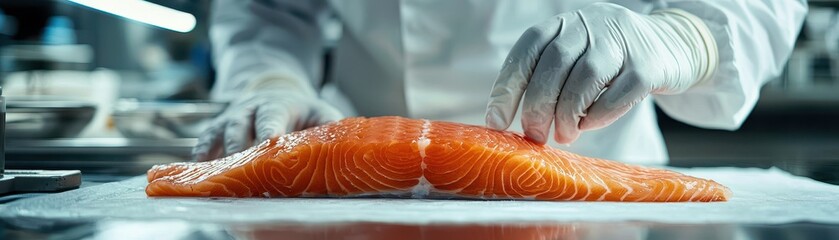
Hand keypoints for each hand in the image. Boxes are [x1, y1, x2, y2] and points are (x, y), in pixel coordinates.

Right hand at [193, 90, 342, 161]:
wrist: (276, 94)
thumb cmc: (303, 112)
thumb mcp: (321, 113)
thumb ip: (330, 128)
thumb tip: (345, 149)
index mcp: (276, 105)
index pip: (270, 118)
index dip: (268, 131)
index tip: (268, 143)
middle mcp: (248, 109)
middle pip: (238, 127)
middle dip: (239, 147)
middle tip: (244, 169)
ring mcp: (229, 119)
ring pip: (218, 134)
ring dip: (219, 154)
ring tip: (221, 176)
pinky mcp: (216, 130)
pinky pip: (204, 141)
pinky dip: (202, 156)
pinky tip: (202, 172)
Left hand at [485, 3, 716, 143]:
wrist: (672, 43)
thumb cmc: (610, 59)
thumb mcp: (575, 54)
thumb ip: (547, 77)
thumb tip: (510, 120)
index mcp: (562, 24)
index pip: (527, 51)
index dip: (507, 87)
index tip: (496, 121)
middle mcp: (589, 25)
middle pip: (553, 66)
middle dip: (537, 107)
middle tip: (533, 135)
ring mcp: (621, 42)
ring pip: (584, 80)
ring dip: (567, 115)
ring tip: (564, 135)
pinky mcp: (648, 65)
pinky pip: (618, 95)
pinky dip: (598, 116)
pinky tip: (589, 125)